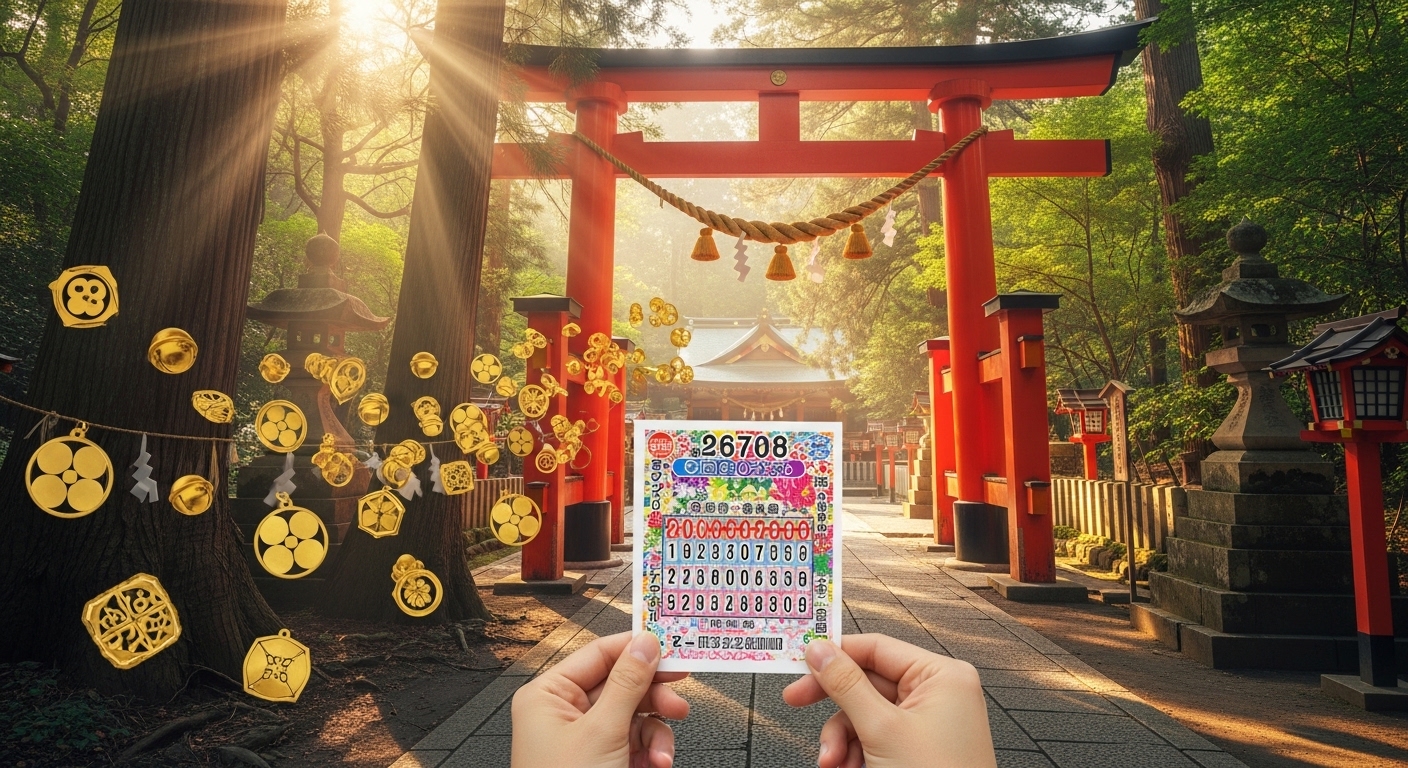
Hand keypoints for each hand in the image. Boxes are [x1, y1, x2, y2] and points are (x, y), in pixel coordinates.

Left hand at [511, 632, 689, 767]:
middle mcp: (564, 714)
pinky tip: (655, 767)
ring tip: (662, 753)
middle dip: (653, 698)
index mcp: (548, 696)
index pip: (599, 654)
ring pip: (636, 716)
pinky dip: (652, 754)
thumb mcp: (602, 732)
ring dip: (656, 734)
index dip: (636, 648)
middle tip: (679, 696)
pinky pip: (637, 744)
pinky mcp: (604, 762)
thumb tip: (645, 644)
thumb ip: (628, 684)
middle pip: (623, 685)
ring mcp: (585, 740)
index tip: (671, 643)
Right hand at [783, 634, 995, 767]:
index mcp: (942, 676)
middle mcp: (940, 693)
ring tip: (833, 761)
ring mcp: (930, 722)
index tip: (801, 662)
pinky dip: (857, 753)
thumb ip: (846, 685)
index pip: (877, 647)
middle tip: (797, 701)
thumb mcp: (881, 729)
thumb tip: (820, 651)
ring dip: (842, 739)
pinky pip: (876, 736)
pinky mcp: (919, 746)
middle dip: (836, 710)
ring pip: (866, 713)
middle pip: (867, 682)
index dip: (836, 654)